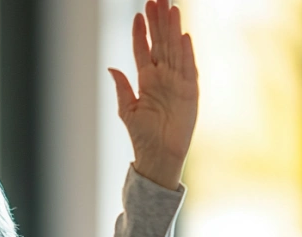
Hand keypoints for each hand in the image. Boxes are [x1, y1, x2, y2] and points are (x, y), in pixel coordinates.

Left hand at [109, 0, 197, 189]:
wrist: (158, 156)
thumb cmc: (142, 136)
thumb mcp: (127, 111)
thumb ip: (122, 88)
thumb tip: (112, 67)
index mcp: (146, 80)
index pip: (143, 50)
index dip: (140, 33)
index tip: (138, 14)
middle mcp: (163, 77)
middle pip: (160, 43)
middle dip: (157, 22)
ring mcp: (177, 82)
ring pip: (174, 50)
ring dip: (172, 30)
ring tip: (170, 8)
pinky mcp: (190, 91)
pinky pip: (188, 68)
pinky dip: (186, 53)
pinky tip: (183, 36)